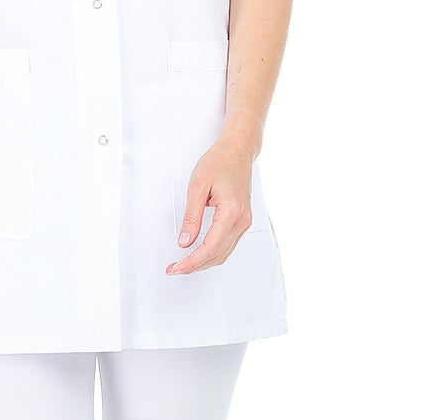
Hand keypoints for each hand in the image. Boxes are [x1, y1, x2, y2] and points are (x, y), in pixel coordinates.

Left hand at [167, 135, 254, 274]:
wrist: (237, 151)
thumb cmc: (219, 162)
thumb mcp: (197, 187)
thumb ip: (192, 217)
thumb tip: (185, 241)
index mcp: (231, 212)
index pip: (210, 247)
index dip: (192, 262)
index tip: (177, 267)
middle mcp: (242, 219)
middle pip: (218, 255)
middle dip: (195, 265)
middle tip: (175, 268)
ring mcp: (245, 221)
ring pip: (224, 253)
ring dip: (204, 261)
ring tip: (184, 263)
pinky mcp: (243, 220)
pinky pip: (228, 244)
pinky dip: (212, 253)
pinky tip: (198, 253)